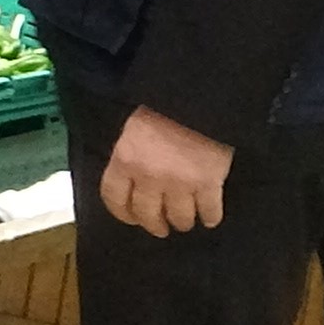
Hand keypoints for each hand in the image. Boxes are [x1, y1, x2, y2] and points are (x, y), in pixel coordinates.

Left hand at [100, 106, 232, 236]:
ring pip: (178, 218)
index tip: (130, 218)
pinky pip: (209, 210)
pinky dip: (210, 217)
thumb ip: (130, 155)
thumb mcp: (134, 128)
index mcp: (125, 160)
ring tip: (185, 222)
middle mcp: (148, 177)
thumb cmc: (164, 105)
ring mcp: (179, 183)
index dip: (121, 213)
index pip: (114, 198)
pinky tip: (210, 217)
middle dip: (154, 224)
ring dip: (182, 222)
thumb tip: (132, 177)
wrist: (200, 96)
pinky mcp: (209, 184)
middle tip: (160, 228)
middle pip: (146, 214)